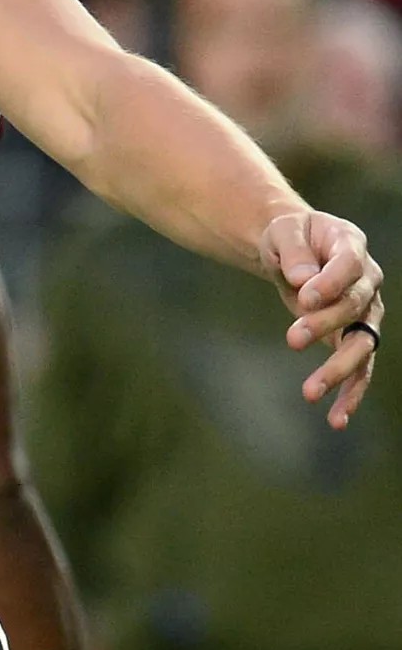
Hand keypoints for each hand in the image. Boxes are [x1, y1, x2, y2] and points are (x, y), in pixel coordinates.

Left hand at [262, 210, 383, 427]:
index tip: (303, 297)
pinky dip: (350, 393)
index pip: (348, 266)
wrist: (295, 249)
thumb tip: (302, 280)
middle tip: (292, 338)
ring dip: (338, 369)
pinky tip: (336, 419)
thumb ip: (293, 251)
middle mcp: (368, 281)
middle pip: (354, 307)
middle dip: (325, 325)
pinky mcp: (354, 336)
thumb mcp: (282, 230)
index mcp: (351, 245)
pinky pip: (359, 368)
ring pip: (360, 344)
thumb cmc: (289, 236)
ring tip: (310, 392)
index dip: (330, 283)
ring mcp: (366, 312)